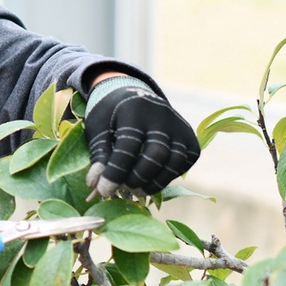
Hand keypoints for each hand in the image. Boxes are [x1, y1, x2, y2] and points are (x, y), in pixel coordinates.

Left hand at [84, 80, 199, 197]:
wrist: (135, 94)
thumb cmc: (111, 114)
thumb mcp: (98, 127)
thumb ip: (99, 153)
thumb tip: (96, 184)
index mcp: (134, 110)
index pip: (128, 146)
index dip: (116, 171)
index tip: (104, 190)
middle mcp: (161, 116)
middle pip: (157, 153)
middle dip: (139, 177)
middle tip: (124, 189)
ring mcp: (179, 127)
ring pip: (174, 161)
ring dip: (156, 182)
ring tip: (137, 190)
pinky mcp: (190, 138)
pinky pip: (183, 163)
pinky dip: (168, 176)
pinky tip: (152, 179)